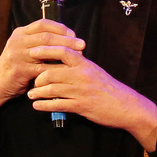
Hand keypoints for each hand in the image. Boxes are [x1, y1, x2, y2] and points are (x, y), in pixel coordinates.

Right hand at [0, 19, 85, 119]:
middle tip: (82, 44)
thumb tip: (67, 38)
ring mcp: (17, 54)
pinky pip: (43, 68)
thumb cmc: (17, 67)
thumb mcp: (25, 50)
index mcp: (20, 33)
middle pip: (46, 36)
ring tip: (78, 57)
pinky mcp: (19, 69)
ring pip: (45, 50)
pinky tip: (67, 71)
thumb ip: (40, 43)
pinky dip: (57, 69)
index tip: (74, 34)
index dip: (60, 27)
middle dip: (67, 40)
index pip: (43, 23)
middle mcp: (18, 41)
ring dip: (64, 53)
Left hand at [26, 47, 156, 151]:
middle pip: (52, 72)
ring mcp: (81, 91)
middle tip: (32, 81)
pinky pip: (57, 105)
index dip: (46, 50)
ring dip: (38, 93)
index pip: (62, 51)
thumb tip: (60, 60)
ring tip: (31, 94)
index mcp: (85, 64)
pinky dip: (44, 106)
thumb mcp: (95, 71)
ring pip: (52, 89)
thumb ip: (78, 65)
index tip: (33, 51)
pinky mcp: (81, 106)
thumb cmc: (108, 88)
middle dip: (38, 78)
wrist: (126, 106)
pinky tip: (37, 106)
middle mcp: (82, 75)